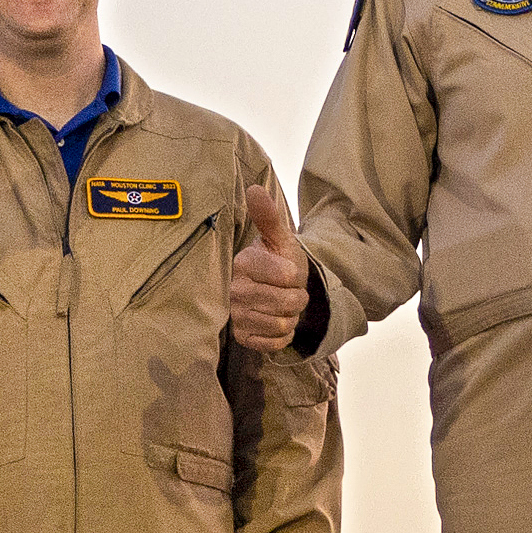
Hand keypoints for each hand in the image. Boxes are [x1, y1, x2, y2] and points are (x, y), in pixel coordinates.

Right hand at [227, 182, 316, 353]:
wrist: (270, 290)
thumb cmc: (277, 261)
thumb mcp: (279, 238)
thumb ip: (268, 217)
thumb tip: (254, 189)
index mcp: (243, 263)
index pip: (286, 276)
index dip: (297, 277)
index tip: (289, 272)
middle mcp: (233, 290)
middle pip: (287, 303)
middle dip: (297, 298)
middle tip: (289, 291)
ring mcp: (236, 315)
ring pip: (281, 324)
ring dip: (290, 317)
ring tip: (281, 305)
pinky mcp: (241, 337)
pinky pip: (274, 343)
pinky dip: (282, 336)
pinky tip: (275, 322)